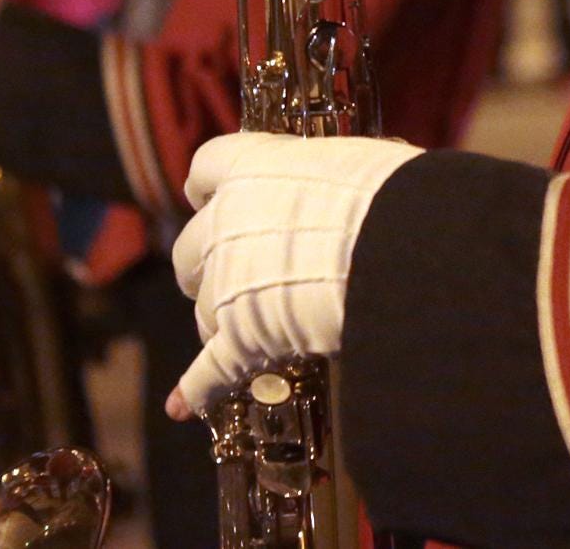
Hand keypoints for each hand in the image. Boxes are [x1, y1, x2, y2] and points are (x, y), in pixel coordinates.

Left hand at [166, 131, 423, 419]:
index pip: (205, 168)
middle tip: (233, 273)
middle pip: (189, 247)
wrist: (388, 247)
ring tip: (253, 328)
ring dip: (221, 317)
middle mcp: (224, 224)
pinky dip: (195, 389)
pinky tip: (181, 406)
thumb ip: (327, 178)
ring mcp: (226, 285)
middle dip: (206, 263)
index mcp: (251, 170)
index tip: (212, 195)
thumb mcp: (353, 163)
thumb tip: (349, 183)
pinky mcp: (239, 338)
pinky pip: (208, 371)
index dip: (208, 187)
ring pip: (202, 309)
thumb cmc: (385, 193)